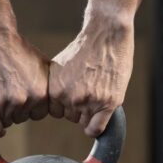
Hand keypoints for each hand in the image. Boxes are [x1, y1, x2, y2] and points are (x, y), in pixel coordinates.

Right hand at [0, 25, 49, 137]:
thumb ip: (49, 85)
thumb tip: (63, 100)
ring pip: (7, 121)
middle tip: (6, 89)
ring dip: (2, 111)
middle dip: (15, 107)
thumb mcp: (41, 65)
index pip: (38, 114)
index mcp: (40, 92)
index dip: (30, 106)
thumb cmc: (16, 48)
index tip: (21, 94)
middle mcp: (25, 100)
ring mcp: (5, 103)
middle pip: (22, 118)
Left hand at [49, 17, 133, 136]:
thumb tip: (57, 103)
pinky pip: (96, 129)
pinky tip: (99, 121)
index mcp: (55, 89)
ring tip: (99, 92)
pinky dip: (96, 129)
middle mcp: (69, 97)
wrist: (107, 33)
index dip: (67, 104)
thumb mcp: (61, 65)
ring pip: (85, 122)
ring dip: (92, 113)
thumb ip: (58, 86)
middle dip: (80, 108)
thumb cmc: (86, 46)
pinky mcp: (107, 103)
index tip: (76, 95)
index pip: (57, 111)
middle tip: (91, 90)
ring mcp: (88, 101)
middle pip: (71, 117)